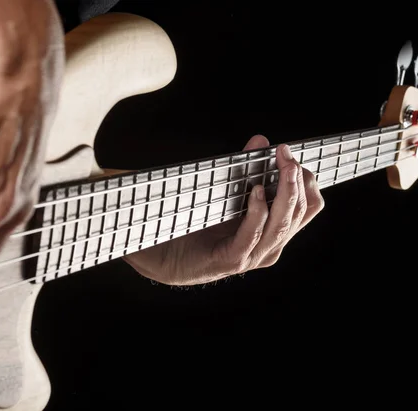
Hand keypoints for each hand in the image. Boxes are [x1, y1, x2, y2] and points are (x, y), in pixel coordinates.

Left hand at [124, 135, 324, 285]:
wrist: (166, 255)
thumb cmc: (197, 225)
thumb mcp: (228, 194)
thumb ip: (247, 170)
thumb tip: (261, 140)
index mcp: (274, 231)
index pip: (308, 206)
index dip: (306, 180)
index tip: (291, 156)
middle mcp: (270, 246)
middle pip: (299, 212)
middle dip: (296, 180)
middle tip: (286, 156)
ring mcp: (253, 255)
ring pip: (282, 224)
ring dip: (285, 192)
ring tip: (282, 168)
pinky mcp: (232, 260)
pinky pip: (253, 234)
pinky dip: (257, 212)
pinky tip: (255, 192)